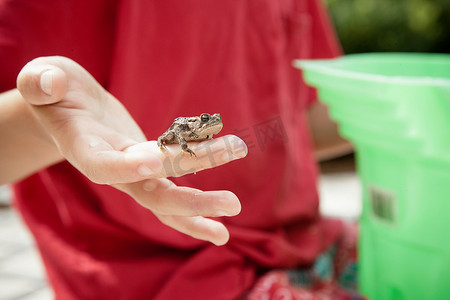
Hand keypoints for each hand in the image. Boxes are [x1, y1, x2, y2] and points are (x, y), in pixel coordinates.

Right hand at [17, 56, 246, 245]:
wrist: (70, 109)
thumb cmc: (55, 90)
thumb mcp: (41, 78)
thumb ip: (40, 82)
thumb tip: (48, 83)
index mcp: (84, 149)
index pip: (104, 166)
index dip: (125, 167)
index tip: (154, 162)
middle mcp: (112, 168)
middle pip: (150, 192)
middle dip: (189, 199)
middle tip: (233, 203)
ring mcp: (132, 170)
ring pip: (166, 196)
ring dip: (202, 203)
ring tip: (235, 207)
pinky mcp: (149, 164)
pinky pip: (174, 182)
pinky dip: (198, 192)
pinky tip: (224, 207)